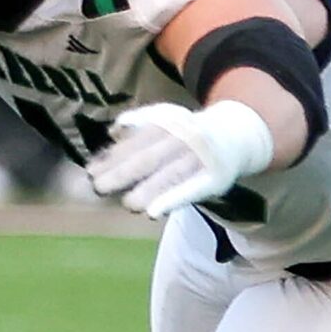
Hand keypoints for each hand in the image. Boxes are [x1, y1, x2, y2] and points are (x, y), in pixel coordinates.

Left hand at [85, 100, 275, 218]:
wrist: (239, 132)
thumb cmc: (191, 131)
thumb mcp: (166, 118)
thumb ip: (139, 123)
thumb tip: (113, 132)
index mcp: (168, 124)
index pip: (136, 143)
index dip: (113, 157)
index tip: (92, 170)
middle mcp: (184, 138)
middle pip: (149, 158)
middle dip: (122, 173)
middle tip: (99, 188)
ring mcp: (201, 157)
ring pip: (169, 175)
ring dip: (146, 191)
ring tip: (127, 204)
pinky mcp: (214, 178)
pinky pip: (191, 190)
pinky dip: (171, 200)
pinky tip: (153, 213)